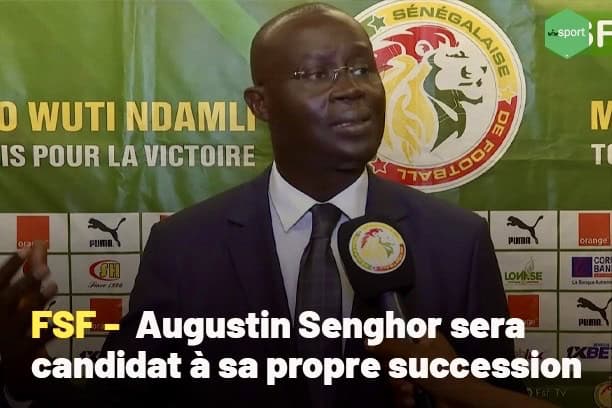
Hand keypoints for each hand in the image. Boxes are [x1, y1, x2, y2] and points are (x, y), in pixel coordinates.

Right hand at [0, 241, 56, 399]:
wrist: (8, 363)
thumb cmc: (17, 320)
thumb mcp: (21, 295)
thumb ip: (32, 269)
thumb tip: (41, 242)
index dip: (10, 265)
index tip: (26, 249)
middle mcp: (0, 316)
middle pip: (8, 298)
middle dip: (25, 284)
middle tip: (43, 270)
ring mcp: (10, 335)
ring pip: (24, 317)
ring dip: (38, 302)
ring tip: (53, 286)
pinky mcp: (24, 351)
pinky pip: (39, 340)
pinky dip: (52, 330)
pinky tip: (66, 322)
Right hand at [370, 333, 459, 406]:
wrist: (462, 403)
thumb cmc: (441, 372)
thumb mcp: (413, 355)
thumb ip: (389, 346)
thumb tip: (366, 341)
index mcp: (425, 337)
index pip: (399, 333)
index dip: (388, 343)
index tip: (381, 352)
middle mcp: (422, 353)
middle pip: (393, 357)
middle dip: (393, 371)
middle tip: (399, 377)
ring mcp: (421, 373)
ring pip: (395, 376)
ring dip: (398, 387)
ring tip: (409, 393)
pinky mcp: (419, 391)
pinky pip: (401, 391)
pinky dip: (403, 397)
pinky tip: (411, 401)